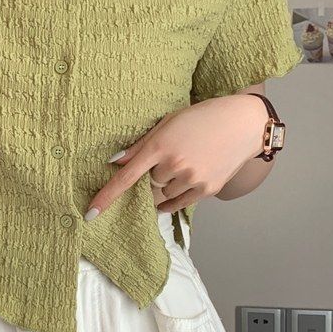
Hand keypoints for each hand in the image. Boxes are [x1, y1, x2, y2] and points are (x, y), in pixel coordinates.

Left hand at [84, 94, 268, 218]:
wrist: (243, 123)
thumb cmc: (202, 118)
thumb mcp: (168, 123)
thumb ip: (140, 145)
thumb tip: (115, 161)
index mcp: (160, 146)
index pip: (126, 177)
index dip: (106, 196)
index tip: (90, 213)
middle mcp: (175, 165)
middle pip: (150, 184)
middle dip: (156, 173)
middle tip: (176, 153)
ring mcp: (192, 179)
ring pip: (164, 194)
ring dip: (169, 183)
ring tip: (188, 161)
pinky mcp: (207, 189)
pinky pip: (179, 203)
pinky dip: (175, 197)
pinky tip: (183, 182)